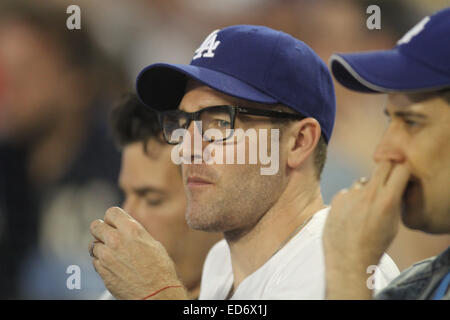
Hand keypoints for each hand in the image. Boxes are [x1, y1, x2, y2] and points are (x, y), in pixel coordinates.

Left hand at [89, 207, 187, 299]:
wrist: (156, 292)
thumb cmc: (160, 269)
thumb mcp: (153, 243)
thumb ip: (135, 232)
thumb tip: (126, 228)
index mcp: (132, 229)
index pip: (111, 212)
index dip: (112, 218)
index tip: (114, 223)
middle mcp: (116, 240)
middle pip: (95, 226)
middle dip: (101, 230)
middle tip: (108, 236)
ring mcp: (107, 256)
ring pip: (93, 245)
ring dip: (101, 248)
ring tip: (113, 254)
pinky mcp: (102, 271)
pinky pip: (95, 261)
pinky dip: (101, 262)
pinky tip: (113, 265)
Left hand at [323, 162, 409, 298]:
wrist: (348, 258)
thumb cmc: (374, 245)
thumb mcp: (393, 224)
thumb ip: (393, 202)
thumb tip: (393, 186)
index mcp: (388, 200)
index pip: (401, 169)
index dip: (402, 171)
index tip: (400, 176)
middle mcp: (370, 193)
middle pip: (382, 165)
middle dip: (386, 169)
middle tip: (385, 180)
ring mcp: (352, 194)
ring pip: (363, 182)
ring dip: (365, 190)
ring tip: (361, 212)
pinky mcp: (337, 197)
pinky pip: (347, 193)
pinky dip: (349, 201)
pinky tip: (348, 216)